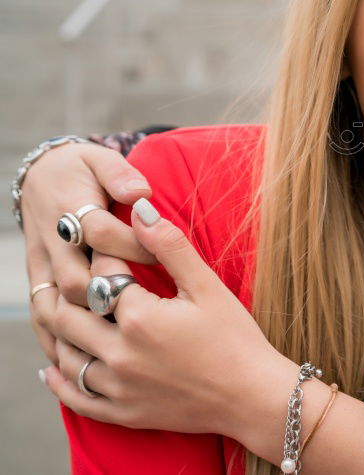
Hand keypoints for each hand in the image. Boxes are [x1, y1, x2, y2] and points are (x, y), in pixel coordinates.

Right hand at [23, 142, 154, 365]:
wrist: (41, 176)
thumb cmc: (82, 169)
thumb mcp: (101, 160)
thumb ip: (121, 174)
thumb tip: (141, 192)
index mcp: (69, 208)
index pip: (100, 232)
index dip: (135, 245)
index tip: (165, 256)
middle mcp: (51, 244)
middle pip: (77, 279)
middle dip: (113, 295)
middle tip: (151, 312)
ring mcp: (41, 268)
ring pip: (55, 308)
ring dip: (86, 329)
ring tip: (126, 349)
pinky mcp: (38, 284)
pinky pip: (42, 320)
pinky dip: (58, 343)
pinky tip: (85, 363)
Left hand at [41, 199, 293, 439]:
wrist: (254, 397)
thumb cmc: (236, 339)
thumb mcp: (208, 287)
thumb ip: (170, 246)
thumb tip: (141, 209)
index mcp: (139, 317)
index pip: (99, 275)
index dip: (100, 254)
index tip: (106, 244)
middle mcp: (119, 353)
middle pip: (69, 315)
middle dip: (71, 291)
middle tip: (82, 276)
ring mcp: (118, 387)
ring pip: (66, 355)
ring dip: (62, 333)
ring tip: (68, 313)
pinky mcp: (123, 412)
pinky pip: (76, 398)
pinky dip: (60, 382)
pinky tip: (54, 369)